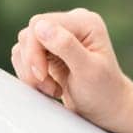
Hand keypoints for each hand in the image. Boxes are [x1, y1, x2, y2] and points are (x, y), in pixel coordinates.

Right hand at [9, 8, 132, 129]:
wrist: (108, 110)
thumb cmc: (104, 92)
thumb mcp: (88, 71)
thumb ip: (66, 46)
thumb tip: (40, 26)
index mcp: (85, 22)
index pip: (41, 23)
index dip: (34, 50)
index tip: (41, 76)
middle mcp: (71, 24)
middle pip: (29, 34)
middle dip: (32, 63)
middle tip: (48, 87)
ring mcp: (59, 36)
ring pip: (23, 45)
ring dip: (31, 71)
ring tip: (52, 89)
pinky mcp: (49, 51)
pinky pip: (24, 56)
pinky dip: (30, 74)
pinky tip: (49, 86)